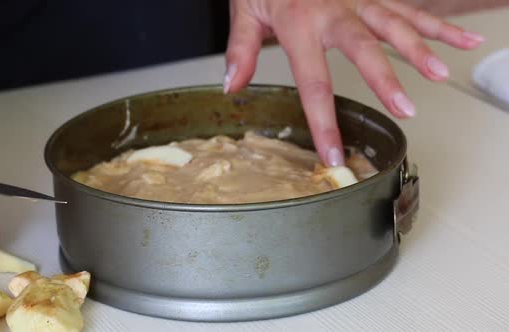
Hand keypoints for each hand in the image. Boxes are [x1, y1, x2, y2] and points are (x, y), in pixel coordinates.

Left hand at [224, 0, 482, 165]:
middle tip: (405, 108)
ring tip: (442, 74)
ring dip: (420, 49)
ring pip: (395, 24)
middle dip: (386, 79)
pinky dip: (436, 25)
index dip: (323, 122)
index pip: (314, 81)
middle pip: (364, 48)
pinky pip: (407, 8)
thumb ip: (240, 49)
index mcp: (299, 22)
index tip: (332, 153)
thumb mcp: (245, 9)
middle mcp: (334, 10)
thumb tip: (232, 86)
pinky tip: (462, 40)